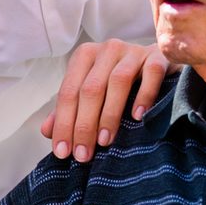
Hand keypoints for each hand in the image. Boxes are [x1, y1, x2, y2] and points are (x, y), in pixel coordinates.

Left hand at [42, 40, 170, 162]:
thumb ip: (68, 111)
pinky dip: (144, 96)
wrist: (157, 63)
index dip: (63, 123)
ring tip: (105, 141)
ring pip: (118, 81)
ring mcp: (133, 51)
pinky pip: (152, 74)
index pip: (68, 92)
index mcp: (84, 56)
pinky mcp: (158, 56)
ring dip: (110, 115)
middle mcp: (107, 49)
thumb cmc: (117, 85)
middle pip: (91, 89)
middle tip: (84, 155)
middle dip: (84, 125)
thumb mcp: (90, 94)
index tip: (63, 152)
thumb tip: (47, 132)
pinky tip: (138, 117)